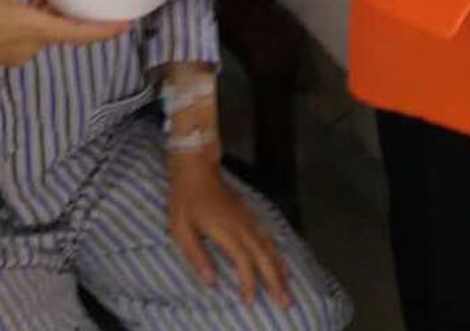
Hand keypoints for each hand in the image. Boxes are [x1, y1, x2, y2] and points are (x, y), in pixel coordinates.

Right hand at [0, 0, 129, 65]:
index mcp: (34, 29)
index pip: (79, 33)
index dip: (105, 30)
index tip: (127, 24)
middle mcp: (32, 46)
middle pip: (65, 32)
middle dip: (78, 15)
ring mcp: (19, 53)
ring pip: (47, 33)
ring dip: (55, 16)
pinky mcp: (7, 53)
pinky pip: (32, 36)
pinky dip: (38, 20)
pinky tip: (31, 2)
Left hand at [168, 154, 290, 309]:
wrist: (196, 167)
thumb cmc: (185, 199)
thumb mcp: (180, 229)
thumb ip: (196, 256)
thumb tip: (211, 281)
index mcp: (226, 231)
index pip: (243, 261)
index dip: (249, 283)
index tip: (250, 301)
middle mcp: (242, 226)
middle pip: (263, 257)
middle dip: (275, 281)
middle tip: (286, 302)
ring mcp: (247, 218)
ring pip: (269, 246)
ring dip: (279, 268)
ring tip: (288, 286)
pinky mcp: (248, 214)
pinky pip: (268, 235)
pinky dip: (276, 251)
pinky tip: (281, 260)